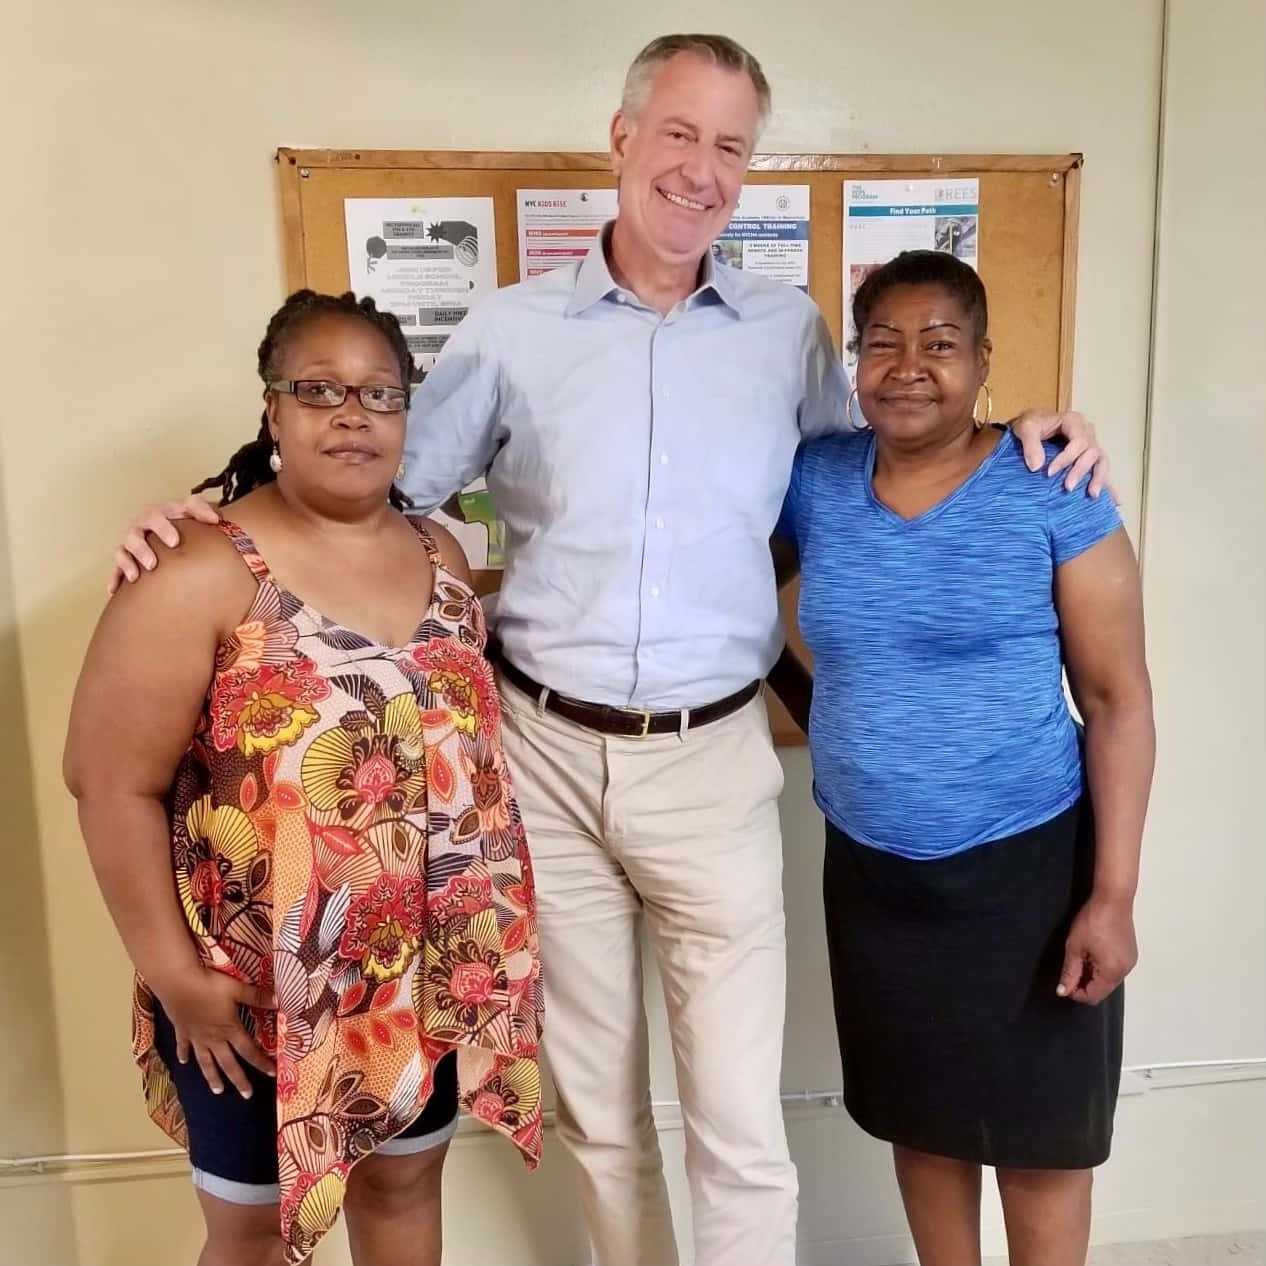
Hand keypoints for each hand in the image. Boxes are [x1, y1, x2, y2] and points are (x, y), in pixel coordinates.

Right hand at [108, 496, 221, 594]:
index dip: (186, 515)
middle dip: (161, 530)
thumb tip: (215, 520)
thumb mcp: (196, 517)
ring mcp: (134, 537)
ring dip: (139, 553)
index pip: (174, 508)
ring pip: (130, 542)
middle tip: (173, 543)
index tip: (188, 535)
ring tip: (150, 566)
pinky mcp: (124, 555)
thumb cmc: (185, 529)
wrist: (169, 539)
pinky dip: (115, 575)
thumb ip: (205, 512)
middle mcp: (146, 522)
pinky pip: (116, 564)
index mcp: (166, 512)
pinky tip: (115, 589)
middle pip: (149, 520)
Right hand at [157, 967, 276, 1096]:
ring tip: (217, 1091)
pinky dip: (185, 1055)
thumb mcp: (238, 989)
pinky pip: (184, 1047)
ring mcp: (196, 1037)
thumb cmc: (210, 986)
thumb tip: (279, 1000)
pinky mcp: (182, 1031)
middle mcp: (213, 1039)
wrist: (178, 983)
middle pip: (228, 1064)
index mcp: (230, 1029)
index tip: (272, 1074)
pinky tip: (184, 1063)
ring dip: (212, 1077)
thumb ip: (257, 996)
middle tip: (247, 1095)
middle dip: (239, 1080)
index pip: (249, 1050)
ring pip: (206, 1062)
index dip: (261, 1062)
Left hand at [1011, 409, 1117, 500]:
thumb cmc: (1029, 425)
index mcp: (1075, 422)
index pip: (1079, 441)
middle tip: (1067, 487)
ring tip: (1092, 495)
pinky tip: (1116, 501)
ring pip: (1101, 462)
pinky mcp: (1088, 459)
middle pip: (1092, 452)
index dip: (1067, 458)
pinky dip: (1109, 486)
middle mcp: (1087, 433)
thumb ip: (1030, 444)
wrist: (1029, 428)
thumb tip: (1037, 467)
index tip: (1049, 473)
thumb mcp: (1025, 428)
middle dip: (1080, 471)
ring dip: (1099, 479)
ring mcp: (1090, 446)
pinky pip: (1101, 472)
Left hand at [1056, 892, 1137, 1004]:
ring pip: (1109, 980)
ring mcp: (1130, 962)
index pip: (1093, 997)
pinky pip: (1115, 968)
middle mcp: (1125, 971)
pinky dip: (1102, 967)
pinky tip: (1092, 952)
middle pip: (1102, 990)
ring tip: (1081, 957)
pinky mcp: (1130, 953)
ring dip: (1093, 975)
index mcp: (1112, 972)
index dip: (1076, 993)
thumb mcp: (1075, 947)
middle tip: (1071, 968)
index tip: (1065, 983)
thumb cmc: (1094, 920)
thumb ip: (1069, 972)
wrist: (1112, 899)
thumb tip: (1063, 990)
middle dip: (1085, 984)